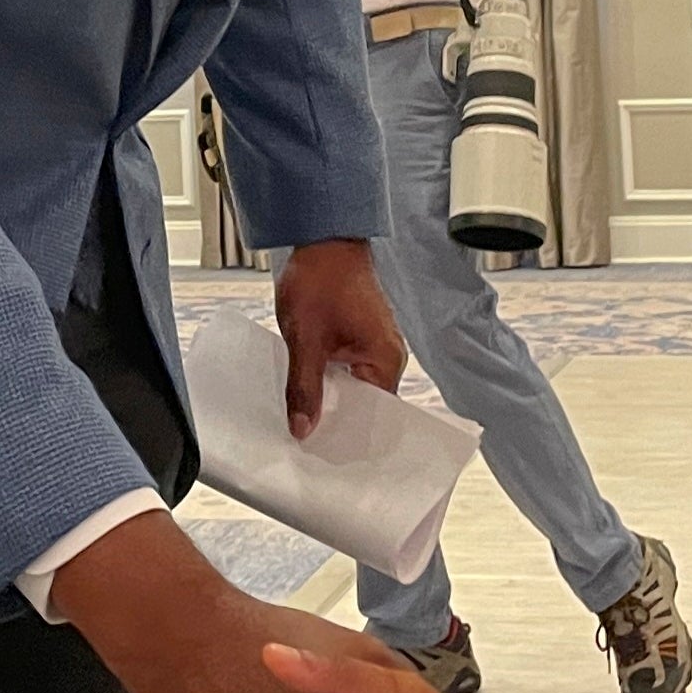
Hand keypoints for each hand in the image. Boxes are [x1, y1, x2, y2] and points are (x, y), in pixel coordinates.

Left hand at [273, 238, 405, 437]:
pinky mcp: (359, 336)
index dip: (349, 436)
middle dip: (336, 420)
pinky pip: (346, 370)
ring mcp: (373, 345)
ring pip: (352, 387)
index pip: (375, 416)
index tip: (325, 456)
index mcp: (385, 360)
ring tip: (304, 421)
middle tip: (307, 443)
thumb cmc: (321, 278)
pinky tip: (307, 389)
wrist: (321, 236)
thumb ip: (305, 387)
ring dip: (330, 399)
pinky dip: (328, 380)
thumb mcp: (306, 339)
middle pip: (364, 405)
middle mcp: (387, 356)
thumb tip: (303, 429)